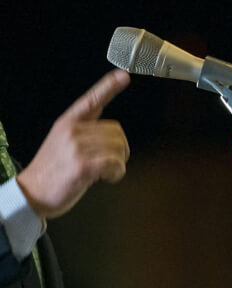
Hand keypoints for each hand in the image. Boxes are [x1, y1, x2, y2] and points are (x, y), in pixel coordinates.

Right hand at [17, 69, 130, 218]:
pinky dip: (117, 173)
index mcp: (68, 122)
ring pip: (119, 148)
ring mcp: (77, 147)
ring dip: (119, 164)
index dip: (109, 87)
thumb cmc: (52, 171)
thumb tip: (110, 135)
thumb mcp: (63, 143)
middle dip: (120, 150)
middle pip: (117, 132)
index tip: (124, 75)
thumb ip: (84, 134)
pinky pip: (115, 164)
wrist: (33, 192)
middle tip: (109, 163)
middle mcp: (72, 130)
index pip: (91, 99)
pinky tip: (105, 178)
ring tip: (104, 172)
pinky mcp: (83, 165)